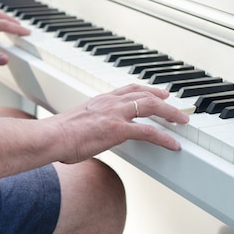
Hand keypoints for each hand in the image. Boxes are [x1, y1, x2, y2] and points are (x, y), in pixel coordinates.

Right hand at [51, 84, 189, 163]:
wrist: (51, 137)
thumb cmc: (58, 135)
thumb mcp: (78, 123)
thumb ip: (90, 124)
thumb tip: (91, 134)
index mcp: (100, 100)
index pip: (129, 89)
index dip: (147, 90)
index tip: (158, 93)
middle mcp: (110, 102)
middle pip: (145, 95)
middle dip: (164, 100)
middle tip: (177, 106)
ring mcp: (115, 114)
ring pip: (151, 107)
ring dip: (170, 114)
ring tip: (182, 121)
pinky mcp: (118, 129)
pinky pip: (149, 132)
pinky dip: (165, 137)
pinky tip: (173, 143)